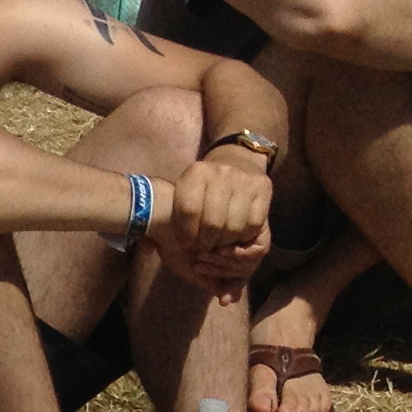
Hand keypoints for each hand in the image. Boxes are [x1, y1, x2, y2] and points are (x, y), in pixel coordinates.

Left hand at [153, 160, 270, 297]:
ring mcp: (244, 179)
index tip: (186, 245)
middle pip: (213, 223)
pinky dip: (243, 237)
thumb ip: (158, 224)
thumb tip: (147, 250)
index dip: (187, 235)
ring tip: (218, 244)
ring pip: (234, 226)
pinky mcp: (263, 187)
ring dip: (225, 243)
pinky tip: (234, 236)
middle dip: (206, 243)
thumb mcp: (178, 199)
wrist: (236, 162)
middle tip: (203, 249)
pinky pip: (253, 224)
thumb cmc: (199, 192)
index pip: (189, 211)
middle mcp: (221, 172)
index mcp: (195, 173)